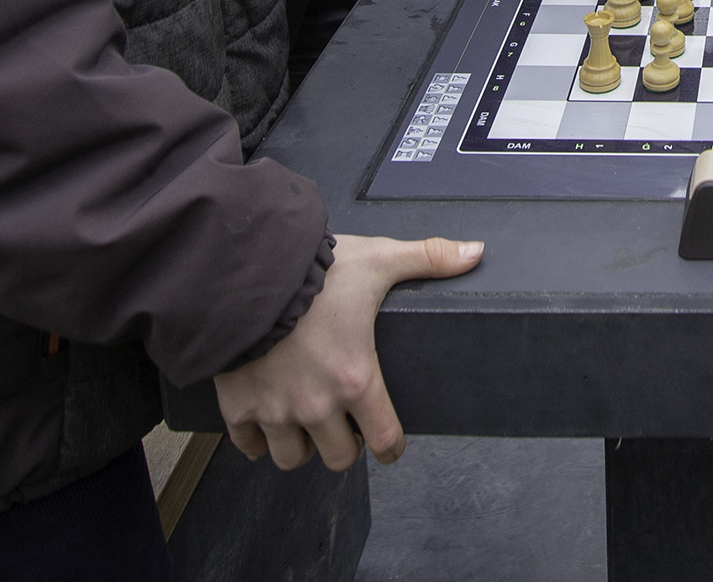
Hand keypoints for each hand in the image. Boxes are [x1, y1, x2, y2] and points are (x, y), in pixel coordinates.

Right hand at [213, 233, 483, 470]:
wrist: (245, 269)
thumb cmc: (313, 270)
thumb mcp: (379, 259)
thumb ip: (429, 259)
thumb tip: (474, 253)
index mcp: (356, 379)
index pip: (384, 439)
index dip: (390, 447)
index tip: (388, 445)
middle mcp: (316, 405)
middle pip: (338, 457)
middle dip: (345, 446)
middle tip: (344, 424)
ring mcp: (275, 410)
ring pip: (292, 458)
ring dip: (301, 446)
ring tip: (306, 424)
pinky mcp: (238, 406)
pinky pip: (249, 445)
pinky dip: (257, 439)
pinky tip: (266, 420)